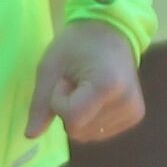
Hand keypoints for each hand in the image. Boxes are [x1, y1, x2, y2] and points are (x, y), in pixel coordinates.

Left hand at [30, 19, 144, 140]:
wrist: (110, 30)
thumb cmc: (76, 44)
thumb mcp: (50, 68)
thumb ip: (40, 103)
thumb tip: (30, 136)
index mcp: (107, 86)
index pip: (72, 119)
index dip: (59, 102)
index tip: (64, 80)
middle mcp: (127, 104)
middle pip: (79, 131)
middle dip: (68, 110)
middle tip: (75, 82)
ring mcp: (134, 112)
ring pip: (89, 135)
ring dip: (79, 116)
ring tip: (86, 87)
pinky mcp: (136, 116)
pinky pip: (101, 132)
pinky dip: (91, 119)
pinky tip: (96, 96)